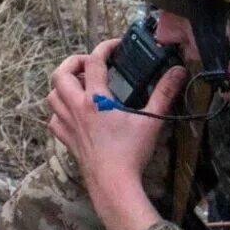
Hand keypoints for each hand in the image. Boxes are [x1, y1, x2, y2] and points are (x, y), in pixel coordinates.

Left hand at [45, 39, 186, 194]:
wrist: (113, 183)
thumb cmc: (131, 153)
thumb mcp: (151, 120)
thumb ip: (164, 93)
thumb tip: (178, 71)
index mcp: (96, 99)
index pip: (94, 61)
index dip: (104, 47)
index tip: (115, 46)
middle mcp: (77, 108)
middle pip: (60, 74)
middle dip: (73, 62)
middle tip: (89, 64)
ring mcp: (68, 124)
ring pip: (52, 95)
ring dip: (62, 85)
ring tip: (79, 85)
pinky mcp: (67, 140)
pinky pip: (54, 119)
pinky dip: (59, 111)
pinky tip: (72, 113)